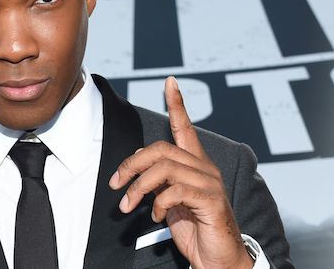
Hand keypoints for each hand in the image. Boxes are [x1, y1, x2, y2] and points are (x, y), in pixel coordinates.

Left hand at [109, 77, 253, 268]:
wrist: (217, 259)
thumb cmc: (193, 227)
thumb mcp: (170, 200)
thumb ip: (159, 179)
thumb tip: (138, 161)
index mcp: (195, 163)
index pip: (185, 127)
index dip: (177, 104)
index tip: (169, 82)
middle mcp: (204, 167)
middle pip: (161, 149)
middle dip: (132, 164)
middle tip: (115, 184)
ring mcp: (210, 182)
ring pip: (165, 168)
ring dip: (138, 187)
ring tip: (128, 205)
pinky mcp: (211, 200)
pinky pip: (175, 191)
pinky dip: (158, 204)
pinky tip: (156, 217)